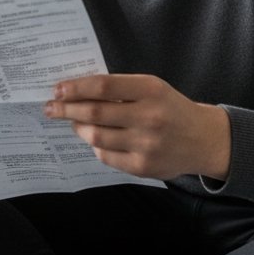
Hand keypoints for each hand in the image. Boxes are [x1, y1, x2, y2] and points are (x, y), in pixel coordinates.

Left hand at [44, 74, 231, 180]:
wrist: (204, 139)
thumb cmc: (170, 108)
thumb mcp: (152, 88)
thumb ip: (120, 89)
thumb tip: (76, 92)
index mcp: (150, 90)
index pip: (103, 87)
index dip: (76, 88)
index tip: (58, 89)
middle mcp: (149, 117)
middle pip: (94, 113)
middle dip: (66, 110)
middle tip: (50, 108)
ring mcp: (146, 144)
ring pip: (96, 136)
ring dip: (78, 128)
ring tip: (73, 122)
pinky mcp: (143, 167)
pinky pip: (106, 156)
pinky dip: (95, 145)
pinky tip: (94, 139)